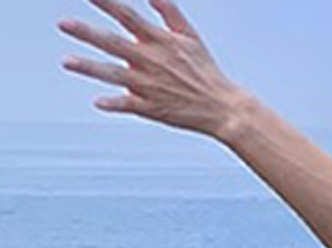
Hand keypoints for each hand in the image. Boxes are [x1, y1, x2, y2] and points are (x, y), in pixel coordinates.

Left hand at [59, 1, 247, 140]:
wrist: (223, 109)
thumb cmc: (205, 70)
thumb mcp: (190, 36)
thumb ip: (167, 11)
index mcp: (159, 41)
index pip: (127, 15)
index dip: (106, 2)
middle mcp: (151, 62)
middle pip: (113, 44)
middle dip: (87, 33)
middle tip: (63, 23)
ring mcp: (150, 86)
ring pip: (114, 75)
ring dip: (90, 68)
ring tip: (67, 62)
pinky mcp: (152, 109)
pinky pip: (129, 105)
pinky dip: (114, 104)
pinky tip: (99, 102)